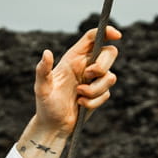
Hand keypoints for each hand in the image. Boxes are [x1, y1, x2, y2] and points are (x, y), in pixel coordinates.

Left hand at [18, 25, 120, 157]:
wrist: (54, 125)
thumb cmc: (45, 104)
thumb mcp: (41, 88)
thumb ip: (43, 70)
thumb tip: (46, 53)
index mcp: (73, 58)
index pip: (93, 38)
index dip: (106, 32)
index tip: (116, 35)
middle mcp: (86, 66)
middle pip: (110, 53)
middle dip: (103, 64)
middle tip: (89, 74)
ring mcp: (94, 80)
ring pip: (110, 76)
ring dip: (95, 88)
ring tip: (79, 95)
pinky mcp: (100, 93)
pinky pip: (106, 93)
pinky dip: (94, 101)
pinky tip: (81, 104)